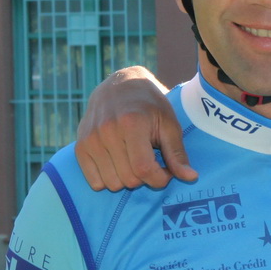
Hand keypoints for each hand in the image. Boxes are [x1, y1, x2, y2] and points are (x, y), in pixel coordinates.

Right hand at [73, 68, 192, 189]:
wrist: (120, 85)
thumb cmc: (150, 106)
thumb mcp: (169, 124)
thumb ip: (177, 153)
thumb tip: (191, 178)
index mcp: (131, 123)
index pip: (143, 169)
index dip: (159, 178)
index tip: (166, 171)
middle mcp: (107, 131)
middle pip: (129, 179)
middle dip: (145, 178)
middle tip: (151, 162)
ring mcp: (90, 139)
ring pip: (112, 184)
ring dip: (127, 179)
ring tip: (134, 160)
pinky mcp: (80, 147)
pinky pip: (94, 182)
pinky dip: (109, 180)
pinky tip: (118, 164)